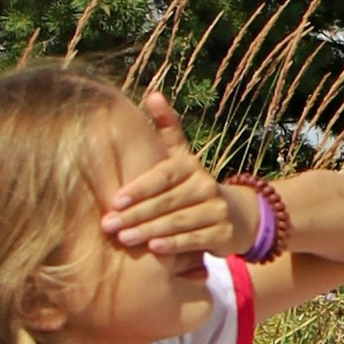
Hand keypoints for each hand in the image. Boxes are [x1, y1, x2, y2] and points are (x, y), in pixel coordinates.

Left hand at [102, 90, 237, 264]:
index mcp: (190, 166)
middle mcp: (206, 185)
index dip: (140, 188)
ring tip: (124, 238)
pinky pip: (194, 239)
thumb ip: (166, 129)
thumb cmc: (192, 185)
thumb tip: (152, 94)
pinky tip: (154, 249)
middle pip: (167, 201)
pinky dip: (174, 244)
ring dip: (150, 230)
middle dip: (135, 214)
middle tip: (109, 225)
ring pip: (178, 221)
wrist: (235, 214)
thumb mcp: (181, 157)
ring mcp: (217, 209)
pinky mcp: (224, 233)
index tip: (115, 200)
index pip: (163, 175)